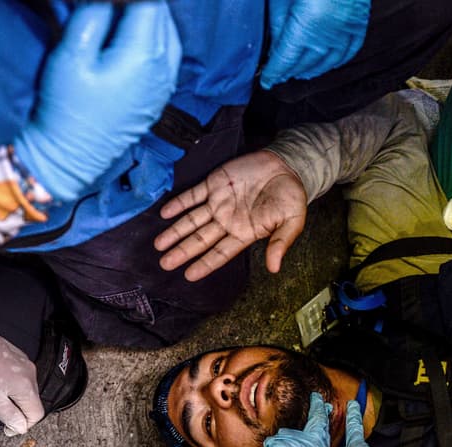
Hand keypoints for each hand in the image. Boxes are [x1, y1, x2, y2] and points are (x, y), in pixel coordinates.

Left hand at [0, 309, 43, 435]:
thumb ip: (10, 416)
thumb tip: (21, 427)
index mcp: (27, 386)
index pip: (37, 414)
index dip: (23, 425)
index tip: (7, 427)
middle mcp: (30, 372)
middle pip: (32, 400)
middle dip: (18, 410)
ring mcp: (24, 361)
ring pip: (25, 388)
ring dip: (13, 396)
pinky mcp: (15, 353)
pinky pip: (19, 375)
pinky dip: (10, 383)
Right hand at [13, 2, 182, 200]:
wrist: (73, 156)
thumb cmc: (68, 108)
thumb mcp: (72, 54)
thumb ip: (93, 16)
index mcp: (144, 54)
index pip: (149, 2)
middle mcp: (163, 68)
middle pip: (162, 15)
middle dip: (140, 2)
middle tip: (115, 4)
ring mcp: (165, 83)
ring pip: (169, 32)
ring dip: (149, 15)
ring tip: (123, 10)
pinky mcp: (160, 94)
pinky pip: (168, 53)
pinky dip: (156, 35)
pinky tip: (135, 31)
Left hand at [155, 151, 307, 281]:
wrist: (287, 166)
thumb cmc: (291, 196)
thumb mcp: (292, 221)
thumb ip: (281, 243)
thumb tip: (274, 268)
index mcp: (245, 233)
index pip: (220, 253)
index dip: (205, 264)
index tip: (188, 275)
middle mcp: (228, 221)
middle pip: (200, 240)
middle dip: (182, 252)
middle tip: (164, 264)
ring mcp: (219, 203)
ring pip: (192, 220)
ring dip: (175, 231)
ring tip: (158, 244)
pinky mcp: (215, 184)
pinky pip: (193, 195)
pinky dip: (179, 203)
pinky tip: (165, 212)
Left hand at [260, 0, 368, 88]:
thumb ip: (279, 24)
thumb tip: (277, 46)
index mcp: (304, 28)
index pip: (285, 60)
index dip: (274, 73)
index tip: (267, 80)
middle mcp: (326, 36)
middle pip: (304, 65)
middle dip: (290, 72)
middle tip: (280, 75)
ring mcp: (344, 32)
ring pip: (327, 63)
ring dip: (312, 70)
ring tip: (300, 73)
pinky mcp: (358, 25)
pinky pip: (348, 52)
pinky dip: (336, 62)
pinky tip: (327, 64)